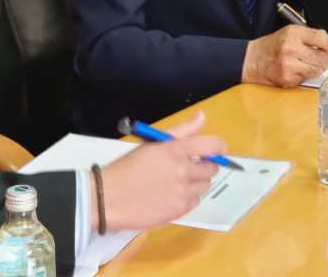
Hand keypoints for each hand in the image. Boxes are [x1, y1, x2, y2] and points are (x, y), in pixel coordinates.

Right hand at [98, 111, 222, 230]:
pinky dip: (188, 197)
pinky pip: (195, 201)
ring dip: (196, 182)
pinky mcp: (179, 210)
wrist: (110, 196)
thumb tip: (202, 116)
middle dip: (204, 165)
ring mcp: (182, 192)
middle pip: (212, 168)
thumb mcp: (153, 143)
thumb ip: (181, 131)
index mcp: (176, 149)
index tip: (213, 150)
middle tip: (188, 166)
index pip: (213, 146)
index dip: (217, 147)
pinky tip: (171, 195)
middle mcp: (183, 170)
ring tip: (177, 181)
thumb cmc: (128, 166)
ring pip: (204, 185)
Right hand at [242, 25, 327, 86]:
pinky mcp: (287, 78)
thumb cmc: (272, 46)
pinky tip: (295, 71)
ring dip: (315, 69)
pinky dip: (304, 76)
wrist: (251, 59)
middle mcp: (291, 47)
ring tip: (306, 65)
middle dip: (324, 60)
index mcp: (293, 32)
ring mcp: (289, 64)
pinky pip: (306, 79)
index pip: (322, 39)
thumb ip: (308, 37)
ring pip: (317, 70)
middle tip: (318, 60)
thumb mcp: (288, 33)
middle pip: (323, 57)